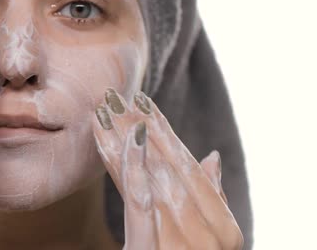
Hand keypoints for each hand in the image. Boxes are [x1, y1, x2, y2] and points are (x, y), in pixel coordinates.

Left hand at [93, 89, 242, 249]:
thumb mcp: (212, 238)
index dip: (163, 132)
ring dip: (125, 139)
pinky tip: (127, 141)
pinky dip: (133, 169)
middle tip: (116, 95)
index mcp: (224, 228)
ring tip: (104, 109)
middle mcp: (207, 234)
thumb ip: (213, 199)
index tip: (142, 101)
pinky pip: (139, 204)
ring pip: (152, 177)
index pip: (187, 169)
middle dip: (138, 127)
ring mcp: (180, 243)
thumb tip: (212, 155)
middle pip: (167, 167)